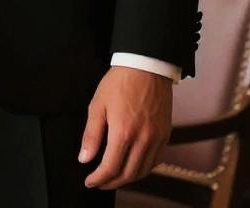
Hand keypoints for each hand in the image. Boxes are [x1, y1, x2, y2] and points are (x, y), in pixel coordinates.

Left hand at [78, 65, 172, 188]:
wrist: (146, 66)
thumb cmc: (120, 82)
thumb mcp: (98, 104)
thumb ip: (91, 135)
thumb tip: (84, 158)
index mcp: (123, 132)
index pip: (110, 167)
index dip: (98, 179)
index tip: (90, 182)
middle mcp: (143, 139)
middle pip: (128, 174)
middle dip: (111, 183)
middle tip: (100, 183)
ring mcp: (157, 138)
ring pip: (143, 171)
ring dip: (127, 178)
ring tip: (115, 177)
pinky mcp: (165, 135)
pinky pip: (156, 161)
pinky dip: (144, 169)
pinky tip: (134, 165)